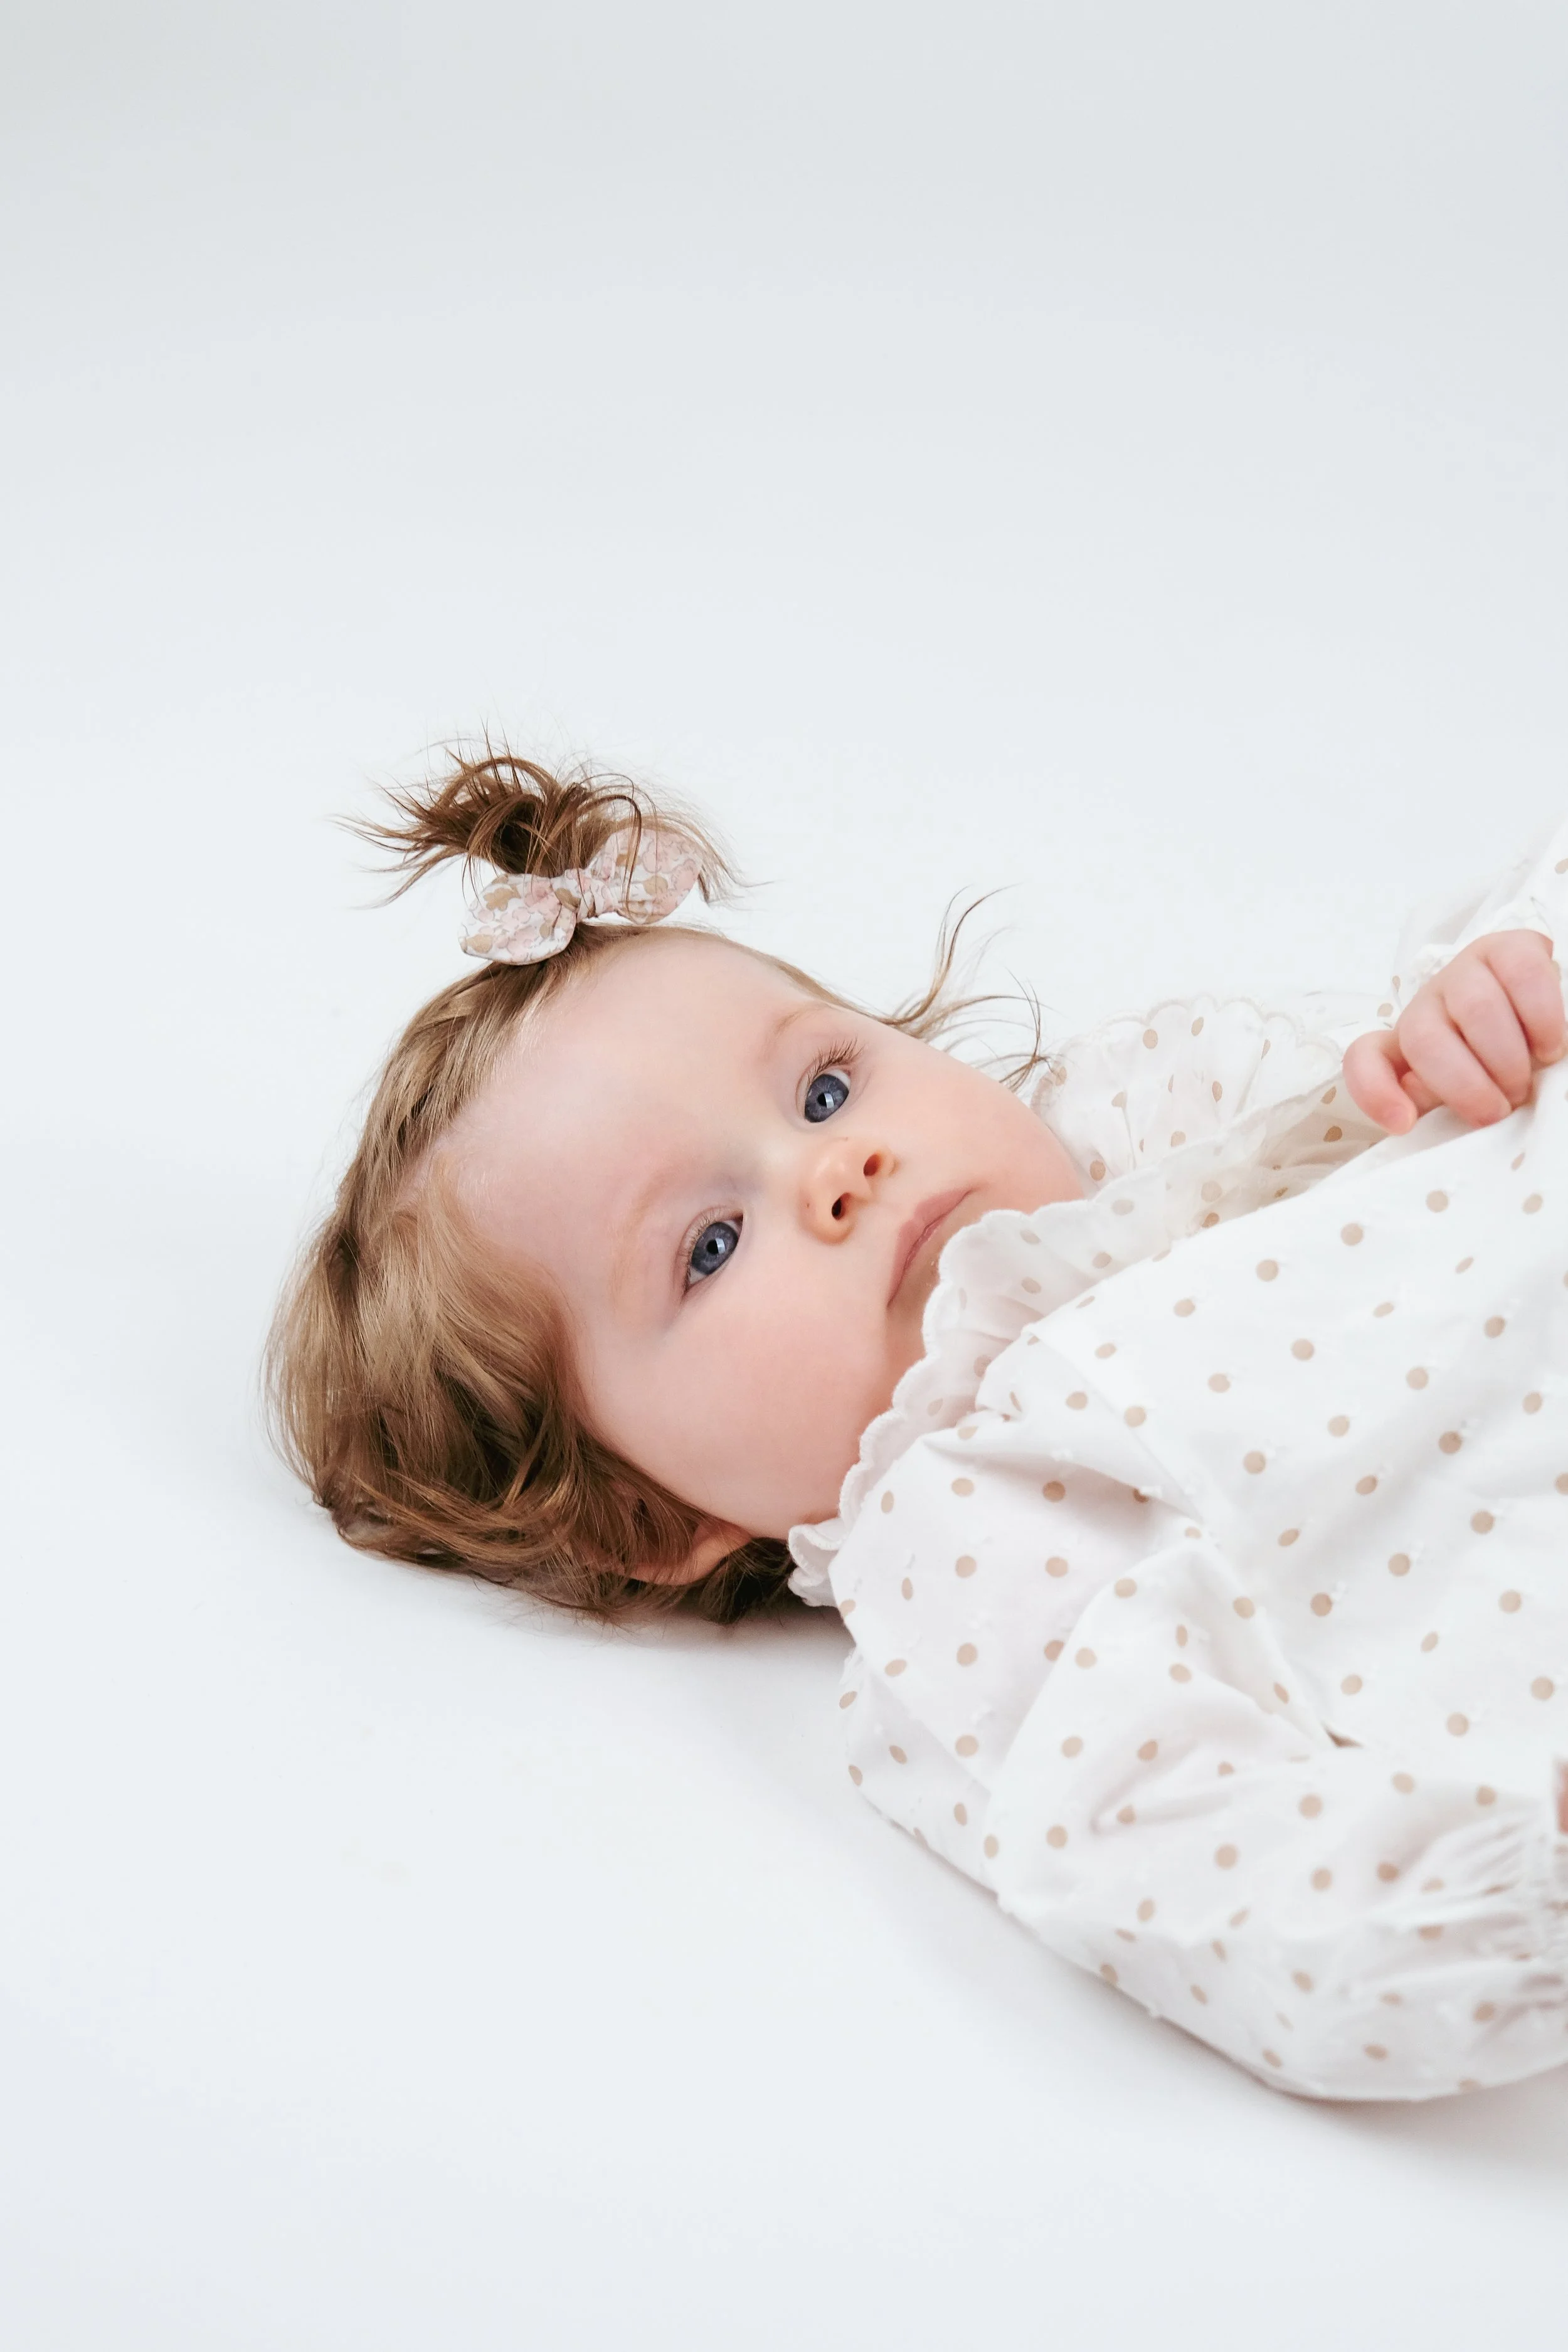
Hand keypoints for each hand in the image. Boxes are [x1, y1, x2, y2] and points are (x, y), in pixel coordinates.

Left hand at [1343, 929, 1565, 1135]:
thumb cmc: (1504, 1067)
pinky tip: (1550, 1044)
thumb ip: (1440, 1106)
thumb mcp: (1469, 1094)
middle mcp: (1430, 1003)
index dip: (1375, 1092)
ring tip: (1530, 1078)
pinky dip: (1542, 1017)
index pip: (1366, 1058)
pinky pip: (1523, 975)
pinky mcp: (1512, 948)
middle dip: (1467, 1085)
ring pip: (1475, 1008)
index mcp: (1410, 1043)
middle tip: (1503, 1106)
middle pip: (1424, 1039)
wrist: (1550, 1023)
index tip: (1403, 1123)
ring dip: (1507, 1056)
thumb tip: (1413, 1116)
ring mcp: (1467, 970)